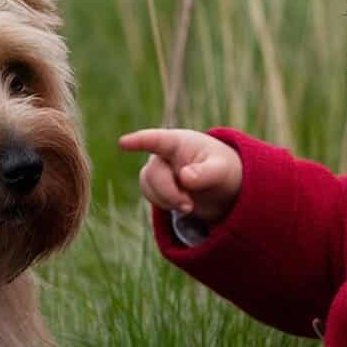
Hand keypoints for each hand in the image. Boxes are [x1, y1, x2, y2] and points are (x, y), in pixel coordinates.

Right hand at [118, 127, 242, 223]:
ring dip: (167, 201)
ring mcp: (157, 169)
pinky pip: (150, 195)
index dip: (139, 141)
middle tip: (189, 206)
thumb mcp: (222, 170)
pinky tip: (182, 205)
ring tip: (189, 207)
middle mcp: (163, 153)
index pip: (156, 140)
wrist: (220, 186)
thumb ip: (206, 173)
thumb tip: (184, 177)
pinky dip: (165, 204)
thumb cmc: (222, 169)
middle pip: (153, 173)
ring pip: (148, 186)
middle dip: (169, 193)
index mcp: (178, 142)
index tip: (123, 143)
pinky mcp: (156, 185)